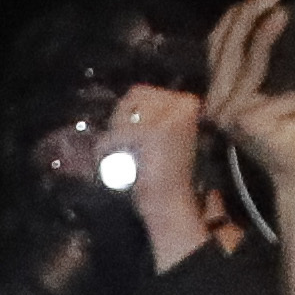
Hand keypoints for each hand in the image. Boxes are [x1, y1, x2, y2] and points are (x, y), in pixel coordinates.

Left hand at [112, 84, 214, 261]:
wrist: (172, 203)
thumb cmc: (165, 172)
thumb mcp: (165, 134)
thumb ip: (152, 114)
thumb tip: (125, 100)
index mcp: (189, 103)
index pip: (144, 91)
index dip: (129, 112)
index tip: (128, 136)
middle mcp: (183, 104)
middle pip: (133, 96)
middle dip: (121, 120)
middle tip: (120, 146)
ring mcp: (169, 116)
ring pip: (122, 113)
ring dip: (114, 135)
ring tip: (118, 156)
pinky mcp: (151, 132)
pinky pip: (114, 135)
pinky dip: (106, 151)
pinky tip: (110, 164)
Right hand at [201, 0, 294, 180]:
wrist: (293, 167)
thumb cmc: (290, 124)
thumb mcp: (277, 86)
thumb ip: (269, 62)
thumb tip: (282, 19)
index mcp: (219, 91)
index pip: (215, 47)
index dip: (233, 19)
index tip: (260, 0)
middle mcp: (217, 103)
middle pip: (228, 51)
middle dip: (247, 18)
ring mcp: (231, 115)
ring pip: (251, 66)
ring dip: (266, 38)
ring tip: (284, 16)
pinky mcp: (252, 124)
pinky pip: (288, 99)